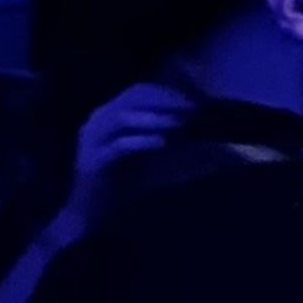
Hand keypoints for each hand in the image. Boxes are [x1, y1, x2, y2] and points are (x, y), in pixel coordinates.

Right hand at [55, 82, 192, 240]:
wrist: (93, 213)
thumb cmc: (127, 182)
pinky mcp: (91, 162)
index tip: (199, 99)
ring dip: (156, 116)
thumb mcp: (156, 153)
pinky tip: (164, 142)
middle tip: (194, 108)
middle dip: (167, 99)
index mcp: (113, 112)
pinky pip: (118, 146)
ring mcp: (92, 139)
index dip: (171, 92)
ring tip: (183, 121)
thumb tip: (211, 133)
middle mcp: (99, 119)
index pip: (142, 90)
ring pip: (123, 117)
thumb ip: (178, 137)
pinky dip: (143, 141)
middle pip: (134, 96)